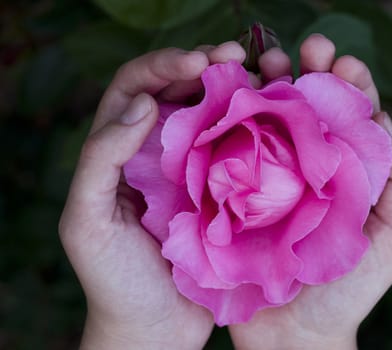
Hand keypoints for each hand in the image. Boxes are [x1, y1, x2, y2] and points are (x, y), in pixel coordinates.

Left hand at [59, 42, 246, 349]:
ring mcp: (195, 171)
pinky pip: (239, 150)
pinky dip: (255, 127)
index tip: (196, 63)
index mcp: (122, 152)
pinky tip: (274, 116)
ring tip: (262, 73)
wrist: (155, 328)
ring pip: (213, 115)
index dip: (162, 67)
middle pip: (179, 92)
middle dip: (205, 65)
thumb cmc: (115, 280)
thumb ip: (101, 159)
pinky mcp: (225, 192)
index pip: (136, 89)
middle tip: (236, 56)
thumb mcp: (86, 221)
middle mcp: (159, 154)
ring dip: (235, 89)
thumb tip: (142, 105)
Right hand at [228, 34, 391, 349]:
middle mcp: (306, 167)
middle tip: (308, 48)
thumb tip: (382, 121)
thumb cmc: (348, 289)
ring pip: (270, 121)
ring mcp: (269, 177)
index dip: (348, 85)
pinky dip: (235, 120)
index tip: (341, 62)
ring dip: (271, 87)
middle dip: (309, 74)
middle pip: (308, 110)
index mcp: (345, 172)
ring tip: (269, 61)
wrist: (293, 335)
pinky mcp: (237, 192)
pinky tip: (233, 97)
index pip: (350, 117)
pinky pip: (236, 148)